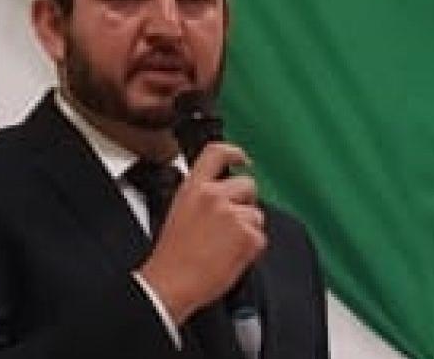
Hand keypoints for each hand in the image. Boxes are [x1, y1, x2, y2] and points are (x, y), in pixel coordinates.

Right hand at [138, 142, 266, 324]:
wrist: (172, 282)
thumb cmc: (172, 254)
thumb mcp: (179, 209)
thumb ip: (201, 194)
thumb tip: (221, 192)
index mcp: (194, 187)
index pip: (217, 152)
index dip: (234, 152)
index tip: (242, 159)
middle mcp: (214, 196)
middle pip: (248, 184)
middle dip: (245, 201)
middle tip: (231, 222)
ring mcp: (233, 215)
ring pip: (256, 214)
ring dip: (247, 228)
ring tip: (225, 244)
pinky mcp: (248, 236)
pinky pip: (260, 237)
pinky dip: (251, 248)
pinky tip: (231, 255)